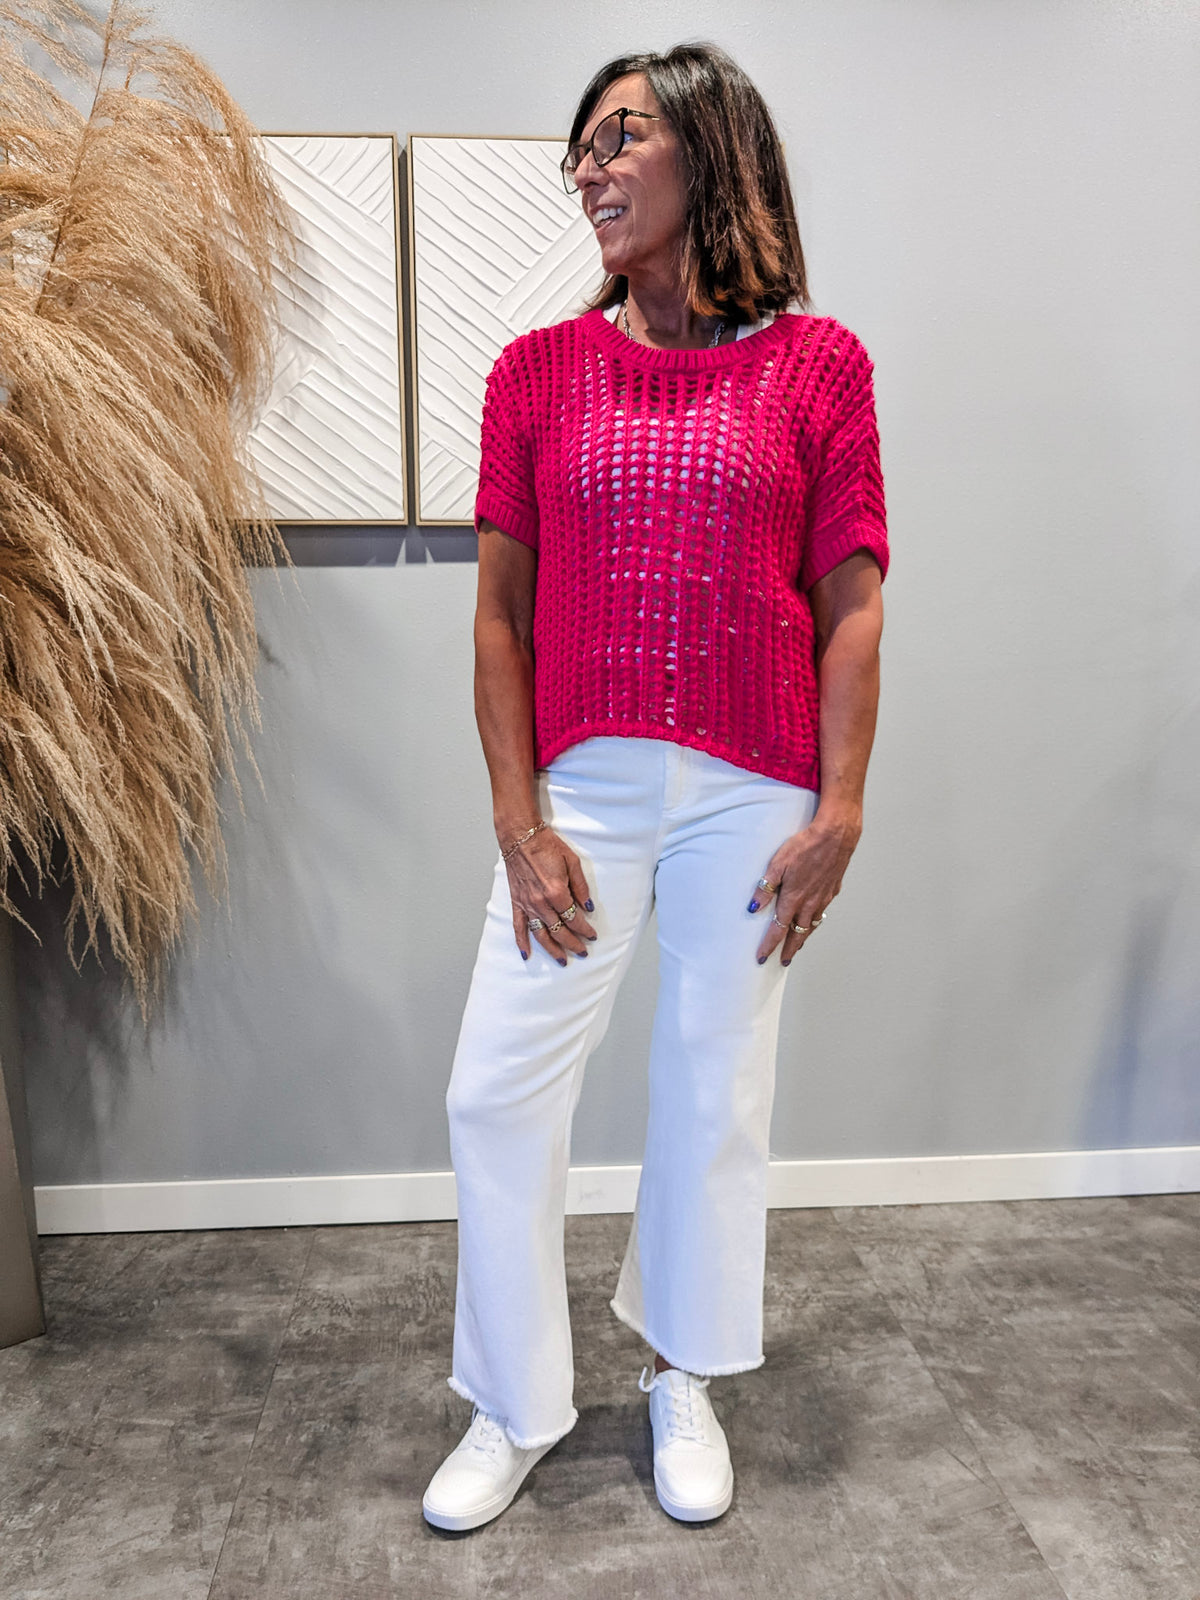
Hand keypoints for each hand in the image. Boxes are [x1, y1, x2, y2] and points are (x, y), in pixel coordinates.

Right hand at [505, 825, 597, 965]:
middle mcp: (541, 903)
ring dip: (552, 949)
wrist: (521, 837)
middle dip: (573, 944)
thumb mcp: (572, 862)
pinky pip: (518, 927)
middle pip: (560, 931)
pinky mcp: (517, 902)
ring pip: (541, 934)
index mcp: (557, 892)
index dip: (585, 930)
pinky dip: (522, 942)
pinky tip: (527, 954)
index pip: (574, 919)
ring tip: (562, 960)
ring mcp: (527, 904)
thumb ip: (581, 887)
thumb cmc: (546, 846)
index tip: (592, 936)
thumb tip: (588, 907)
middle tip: (583, 952)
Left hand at [748, 806, 861, 964]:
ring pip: (812, 925)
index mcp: (794, 899)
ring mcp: (823, 897)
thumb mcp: (778, 863)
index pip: (778, 930)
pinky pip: (822, 911)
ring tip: (798, 946)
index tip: (762, 957)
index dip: (769, 946)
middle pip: (798, 933)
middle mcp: (810, 903)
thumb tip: (754, 908)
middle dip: (789, 949)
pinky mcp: (832, 889)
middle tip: (783, 961)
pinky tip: (814, 918)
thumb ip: (765, 887)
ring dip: (803, 937)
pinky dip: (815, 920)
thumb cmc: (806, 845)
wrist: (836, 836)